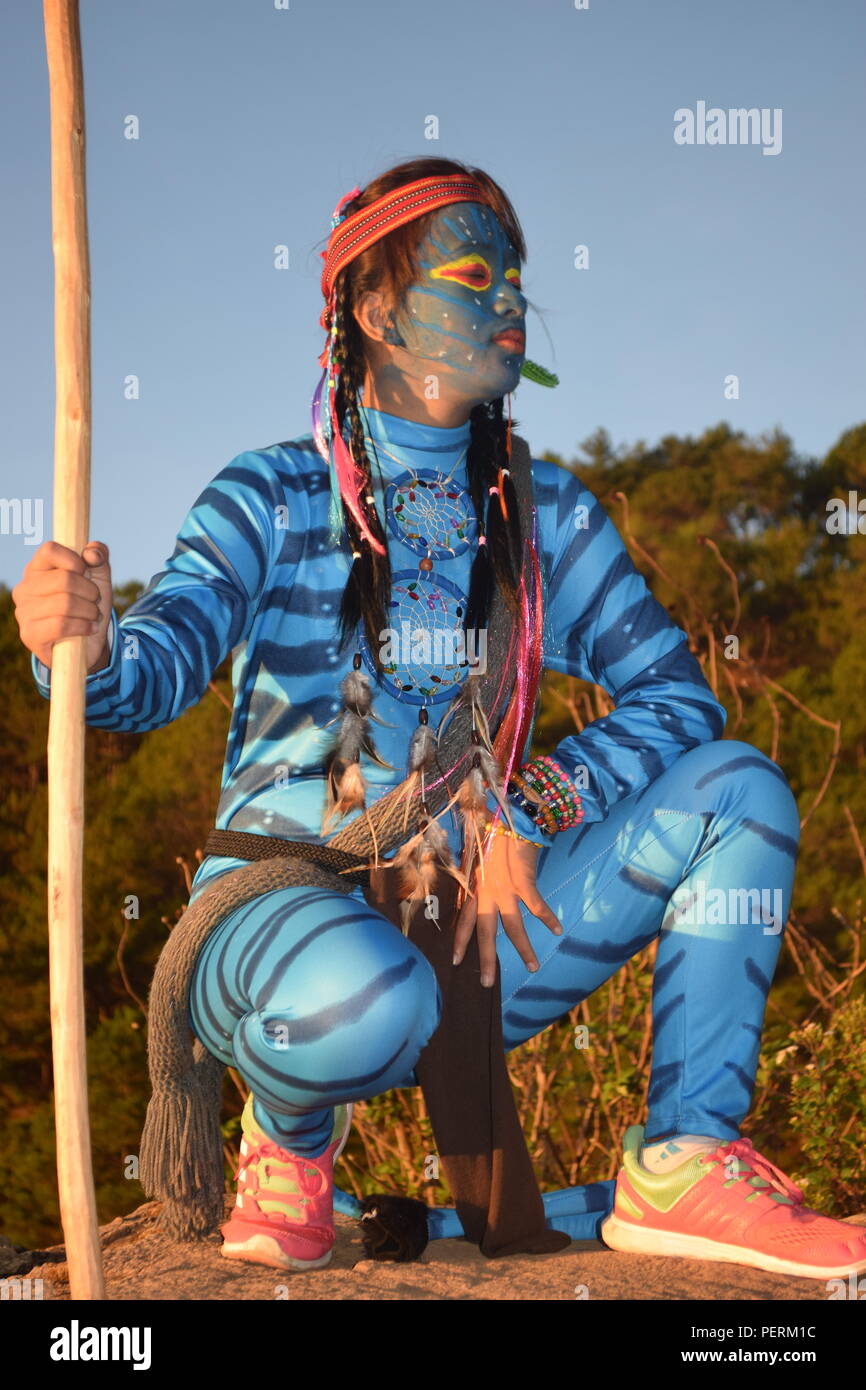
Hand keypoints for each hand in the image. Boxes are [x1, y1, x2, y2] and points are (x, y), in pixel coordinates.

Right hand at [12, 540, 112, 673]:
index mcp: (37, 569)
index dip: (75, 560)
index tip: (86, 573)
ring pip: (65, 603)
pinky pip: (61, 624)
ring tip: (94, 616)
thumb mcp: (99, 576)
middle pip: (64, 579)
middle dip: (90, 591)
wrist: (89, 643)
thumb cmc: (88, 605)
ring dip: (90, 611)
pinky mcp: (29, 634)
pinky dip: (83, 626)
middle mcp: (25, 588)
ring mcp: (24, 612)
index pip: (50, 550)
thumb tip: (91, 553)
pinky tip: (90, 628)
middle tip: (95, 601)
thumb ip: (99, 555)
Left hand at [452, 828, 561, 987]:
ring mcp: (505, 889)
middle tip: (487, 984)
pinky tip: (557, 929)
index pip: (463, 920)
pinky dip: (549, 918)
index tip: (455, 961)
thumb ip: (478, 870)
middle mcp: (486, 891)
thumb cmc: (493, 829)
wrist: (507, 814)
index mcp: (474, 885)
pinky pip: (537, 907)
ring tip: (534, 967)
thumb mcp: (479, 852)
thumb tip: (478, 881)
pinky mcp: (524, 882)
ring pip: (513, 927)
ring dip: (524, 949)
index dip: (460, 941)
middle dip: (486, 960)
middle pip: (484, 933)